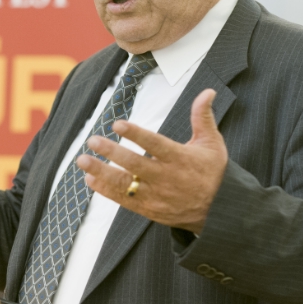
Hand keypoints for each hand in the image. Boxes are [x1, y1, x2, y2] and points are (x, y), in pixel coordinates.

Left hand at [76, 89, 227, 233]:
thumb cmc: (213, 172)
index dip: (136, 135)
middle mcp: (166, 178)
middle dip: (111, 152)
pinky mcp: (149, 210)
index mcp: (180, 159)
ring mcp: (156, 196)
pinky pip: (123, 200)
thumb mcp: (212, 144)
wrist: (219, 212)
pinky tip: (90, 178)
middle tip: (92, 140)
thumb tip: (208, 91)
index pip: (155, 144)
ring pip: (124, 184)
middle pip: (134, 165)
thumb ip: (202, 117)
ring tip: (82, 160)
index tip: (117, 124)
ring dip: (101, 172)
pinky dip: (105, 190)